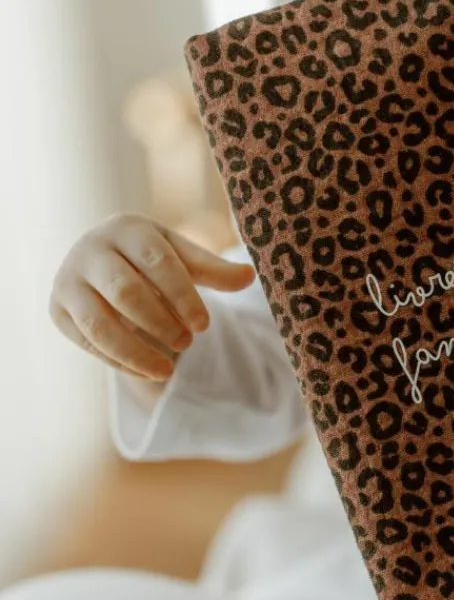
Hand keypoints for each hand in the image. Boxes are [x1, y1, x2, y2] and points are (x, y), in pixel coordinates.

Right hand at [50, 214, 254, 380]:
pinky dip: (120, 362)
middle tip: (187, 343)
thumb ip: (215, 270)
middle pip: (125, 292)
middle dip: (160, 323)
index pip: (157, 263)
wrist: (104, 261)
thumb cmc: (153, 258)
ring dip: (136, 352)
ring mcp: (68, 280)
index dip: (183, 296)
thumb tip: (250, 277)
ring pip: (99, 324)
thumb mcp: (184, 258)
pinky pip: (88, 344)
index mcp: (127, 229)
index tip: (204, 326)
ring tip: (168, 369)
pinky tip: (149, 370)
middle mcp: (91, 250)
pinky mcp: (57, 310)